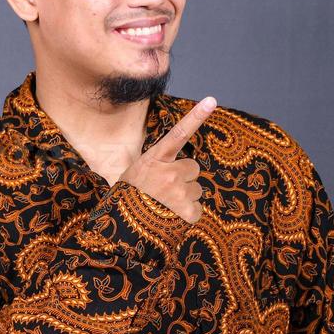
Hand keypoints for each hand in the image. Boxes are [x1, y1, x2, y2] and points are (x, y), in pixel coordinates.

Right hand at [118, 95, 216, 223]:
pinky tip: (171, 219)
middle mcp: (169, 173)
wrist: (122, 232)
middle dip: (184, 179)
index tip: (212, 101)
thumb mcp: (134, 176)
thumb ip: (156, 168)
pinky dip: (187, 216)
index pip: (178, 134)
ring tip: (165, 207)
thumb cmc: (127, 202)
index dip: (196, 117)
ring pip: (196, 190)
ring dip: (185, 198)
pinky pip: (197, 209)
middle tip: (165, 192)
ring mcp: (179, 192)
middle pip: (193, 168)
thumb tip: (175, 172)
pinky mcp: (188, 212)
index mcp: (155, 160)